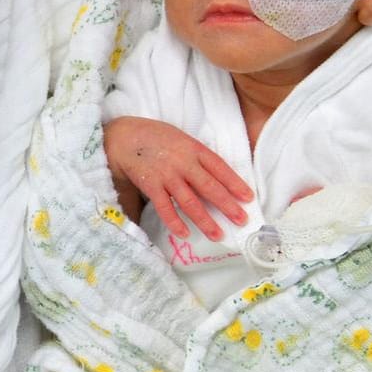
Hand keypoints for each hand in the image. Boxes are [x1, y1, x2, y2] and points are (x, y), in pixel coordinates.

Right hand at [104, 116, 252, 238]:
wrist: (123, 136)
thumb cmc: (154, 137)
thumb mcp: (180, 138)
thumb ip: (195, 155)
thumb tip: (212, 176)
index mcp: (194, 149)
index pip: (220, 168)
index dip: (235, 183)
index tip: (248, 198)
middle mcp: (183, 163)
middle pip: (209, 187)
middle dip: (227, 205)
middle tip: (242, 221)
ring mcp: (167, 175)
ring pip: (190, 201)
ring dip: (204, 220)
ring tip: (217, 235)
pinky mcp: (150, 185)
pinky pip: (164, 207)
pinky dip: (174, 221)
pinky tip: (185, 234)